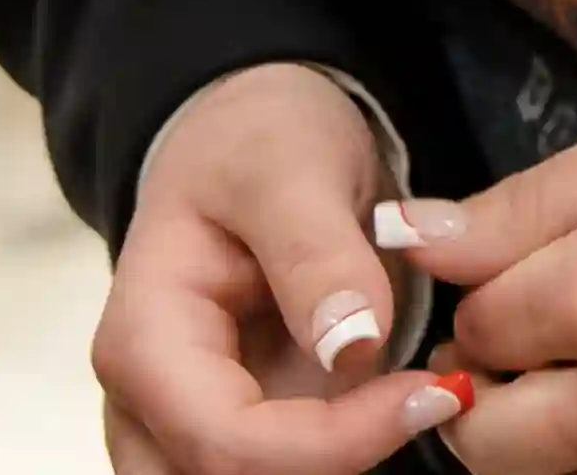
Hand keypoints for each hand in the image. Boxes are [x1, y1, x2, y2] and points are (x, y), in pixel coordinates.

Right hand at [96, 63, 470, 474]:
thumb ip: (318, 253)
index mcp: (143, 342)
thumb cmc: (259, 141)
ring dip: (334, 463)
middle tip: (430, 398)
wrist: (248, 136)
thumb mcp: (290, 167)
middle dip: (331, 465)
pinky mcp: (233, 432)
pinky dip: (336, 454)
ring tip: (416, 396)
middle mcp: (146, 406)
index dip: (333, 444)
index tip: (433, 393)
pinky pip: (276, 471)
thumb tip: (355, 346)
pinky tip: (397, 404)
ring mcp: (183, 427)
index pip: (226, 443)